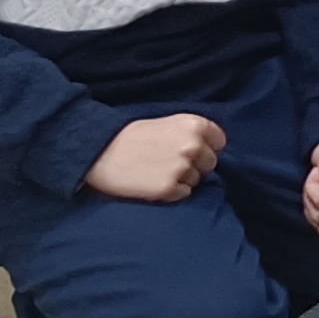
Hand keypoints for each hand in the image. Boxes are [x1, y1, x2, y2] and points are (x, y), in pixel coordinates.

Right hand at [86, 112, 224, 202]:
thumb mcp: (167, 123)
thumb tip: (209, 148)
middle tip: (171, 164)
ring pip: (196, 180)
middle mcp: (193, 145)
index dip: (207, 148)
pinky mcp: (168, 189)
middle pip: (210, 164)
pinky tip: (154, 183)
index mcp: (194, 124)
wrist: (99, 151)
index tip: (194, 152)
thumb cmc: (131, 136)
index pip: (219, 142)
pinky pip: (183, 194)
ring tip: (158, 172)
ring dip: (182, 179)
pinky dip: (172, 192)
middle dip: (195, 165)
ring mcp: (181, 168)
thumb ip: (190, 133)